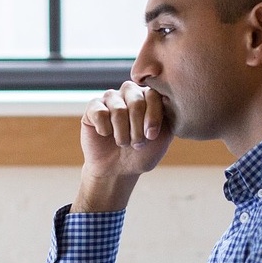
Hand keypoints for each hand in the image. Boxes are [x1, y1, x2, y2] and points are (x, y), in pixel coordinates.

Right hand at [77, 81, 172, 210]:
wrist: (117, 170)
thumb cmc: (142, 153)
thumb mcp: (162, 137)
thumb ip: (168, 116)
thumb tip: (168, 99)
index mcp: (149, 96)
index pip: (154, 95)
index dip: (153, 117)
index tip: (151, 136)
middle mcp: (130, 92)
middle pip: (136, 102)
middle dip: (137, 129)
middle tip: (137, 144)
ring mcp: (110, 98)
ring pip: (118, 110)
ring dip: (122, 134)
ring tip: (122, 142)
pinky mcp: (93, 107)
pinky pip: (100, 113)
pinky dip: (105, 130)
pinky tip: (106, 135)